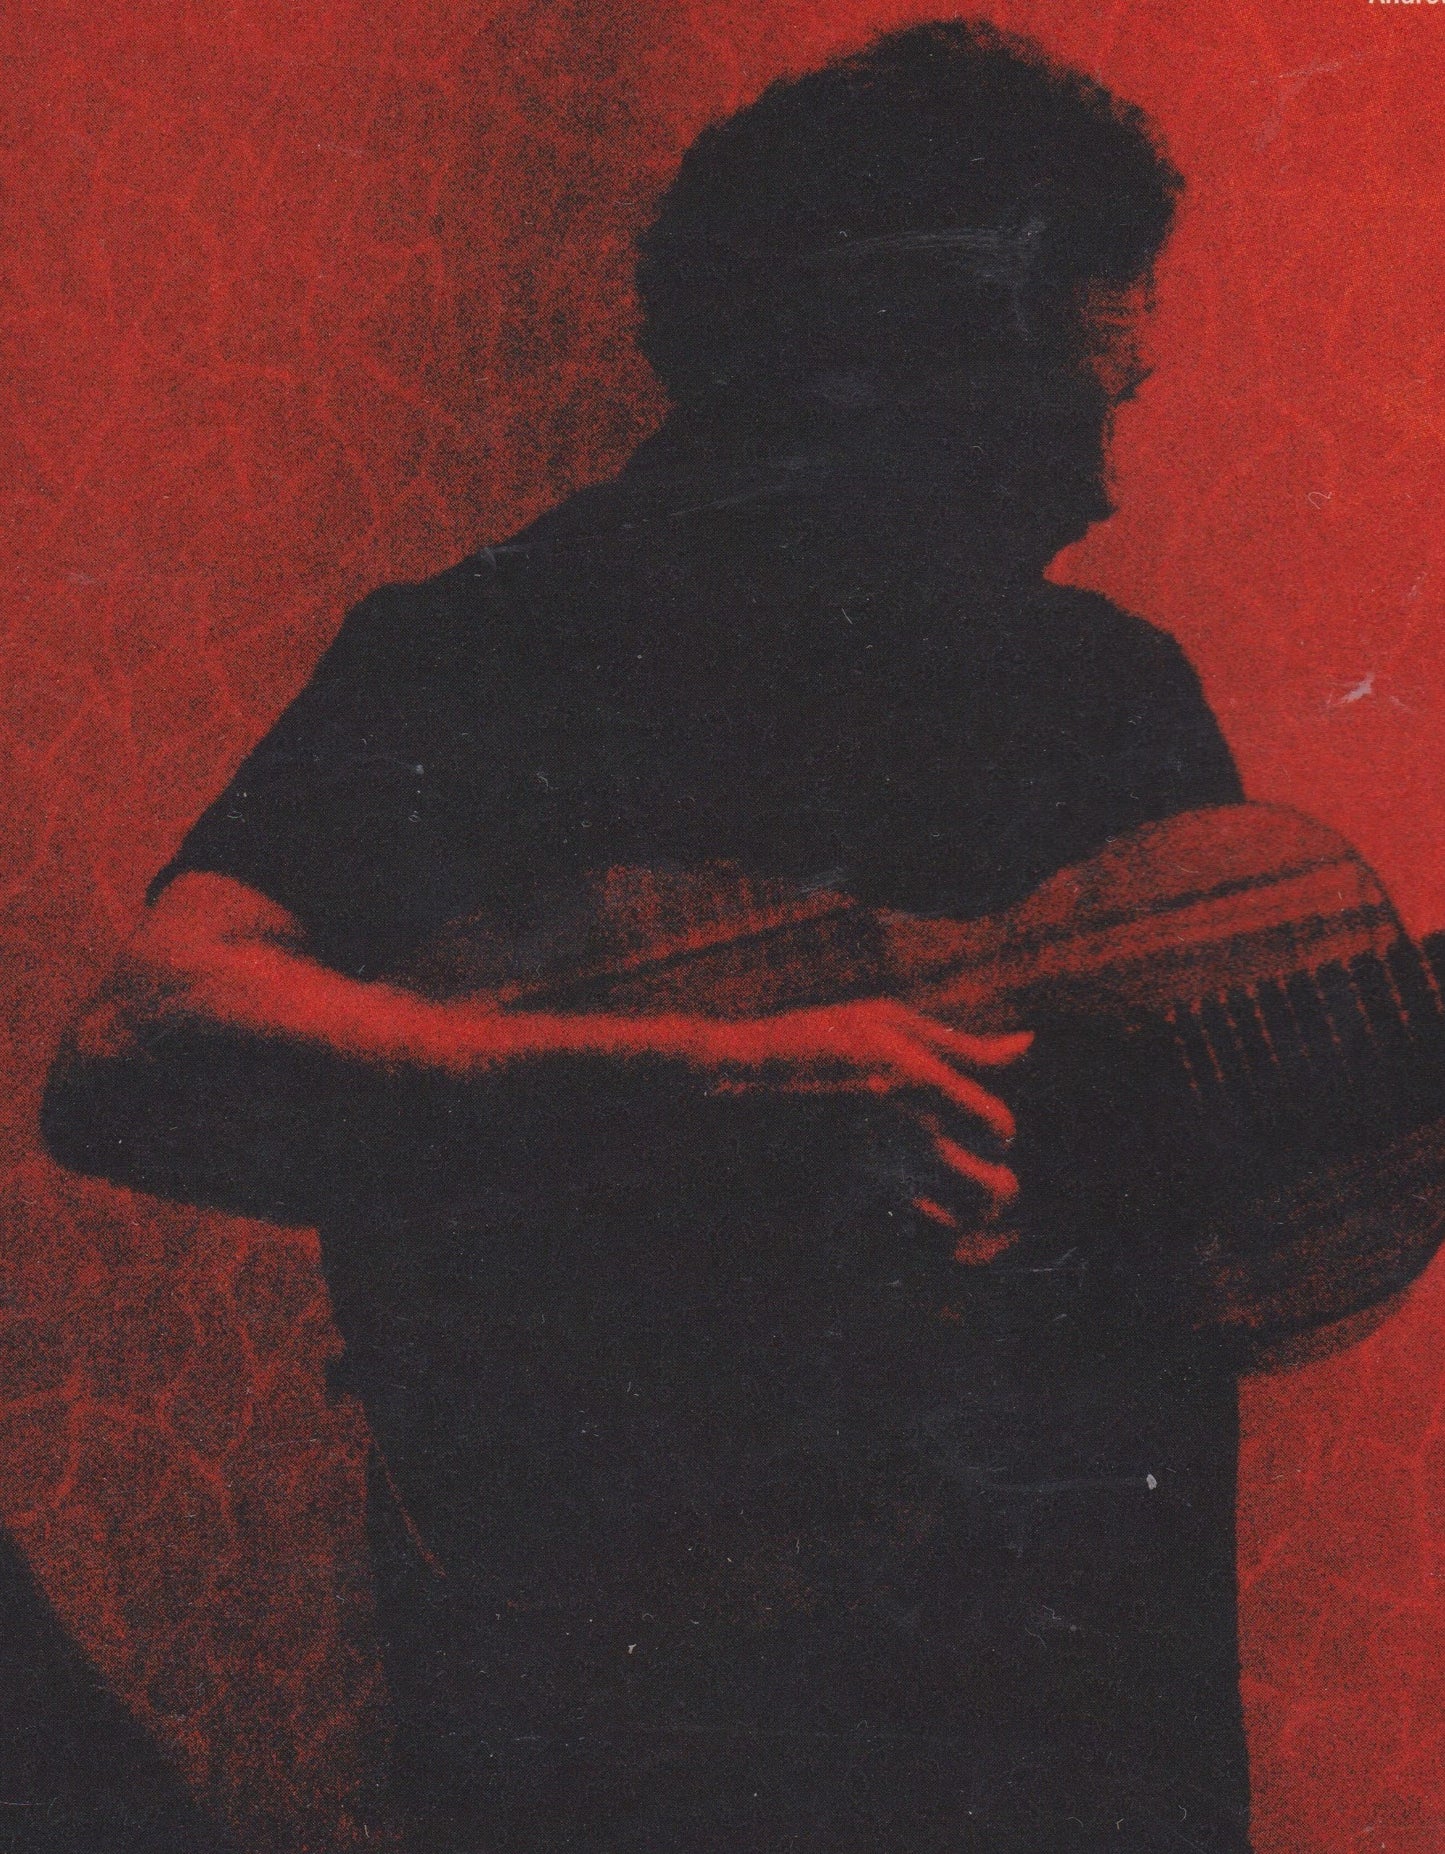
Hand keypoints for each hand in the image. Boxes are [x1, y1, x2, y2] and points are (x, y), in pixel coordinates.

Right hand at [691, 998, 1032, 1223]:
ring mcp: (878, 1184)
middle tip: (975, 1173)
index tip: (974, 1124)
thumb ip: (961, 1043)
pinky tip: (897, 1211)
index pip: (1000, 1128)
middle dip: (995, 1186)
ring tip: (944, 1198)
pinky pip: (903, 1243)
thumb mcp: (883, 1022)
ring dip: (961, 1219)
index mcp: (922, 1087)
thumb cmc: (806, 1044)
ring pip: (956, 1230)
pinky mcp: (848, 1213)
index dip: (994, 1130)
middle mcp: (908, 1140)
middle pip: (996, 1192)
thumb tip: (1026, 1044)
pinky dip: (912, 1237)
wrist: (722, 1089)